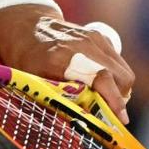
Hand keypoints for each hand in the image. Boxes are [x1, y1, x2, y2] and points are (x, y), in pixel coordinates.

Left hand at [0, 6, 134, 122]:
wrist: (26, 26)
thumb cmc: (25, 59)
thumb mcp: (33, 82)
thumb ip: (55, 99)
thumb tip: (79, 123)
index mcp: (62, 58)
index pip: (101, 78)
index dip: (114, 101)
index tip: (121, 120)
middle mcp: (83, 45)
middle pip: (120, 77)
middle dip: (120, 100)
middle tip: (109, 115)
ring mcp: (95, 39)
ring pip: (124, 71)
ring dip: (120, 90)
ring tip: (105, 103)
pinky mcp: (100, 37)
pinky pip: (119, 63)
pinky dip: (116, 78)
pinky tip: (102, 87)